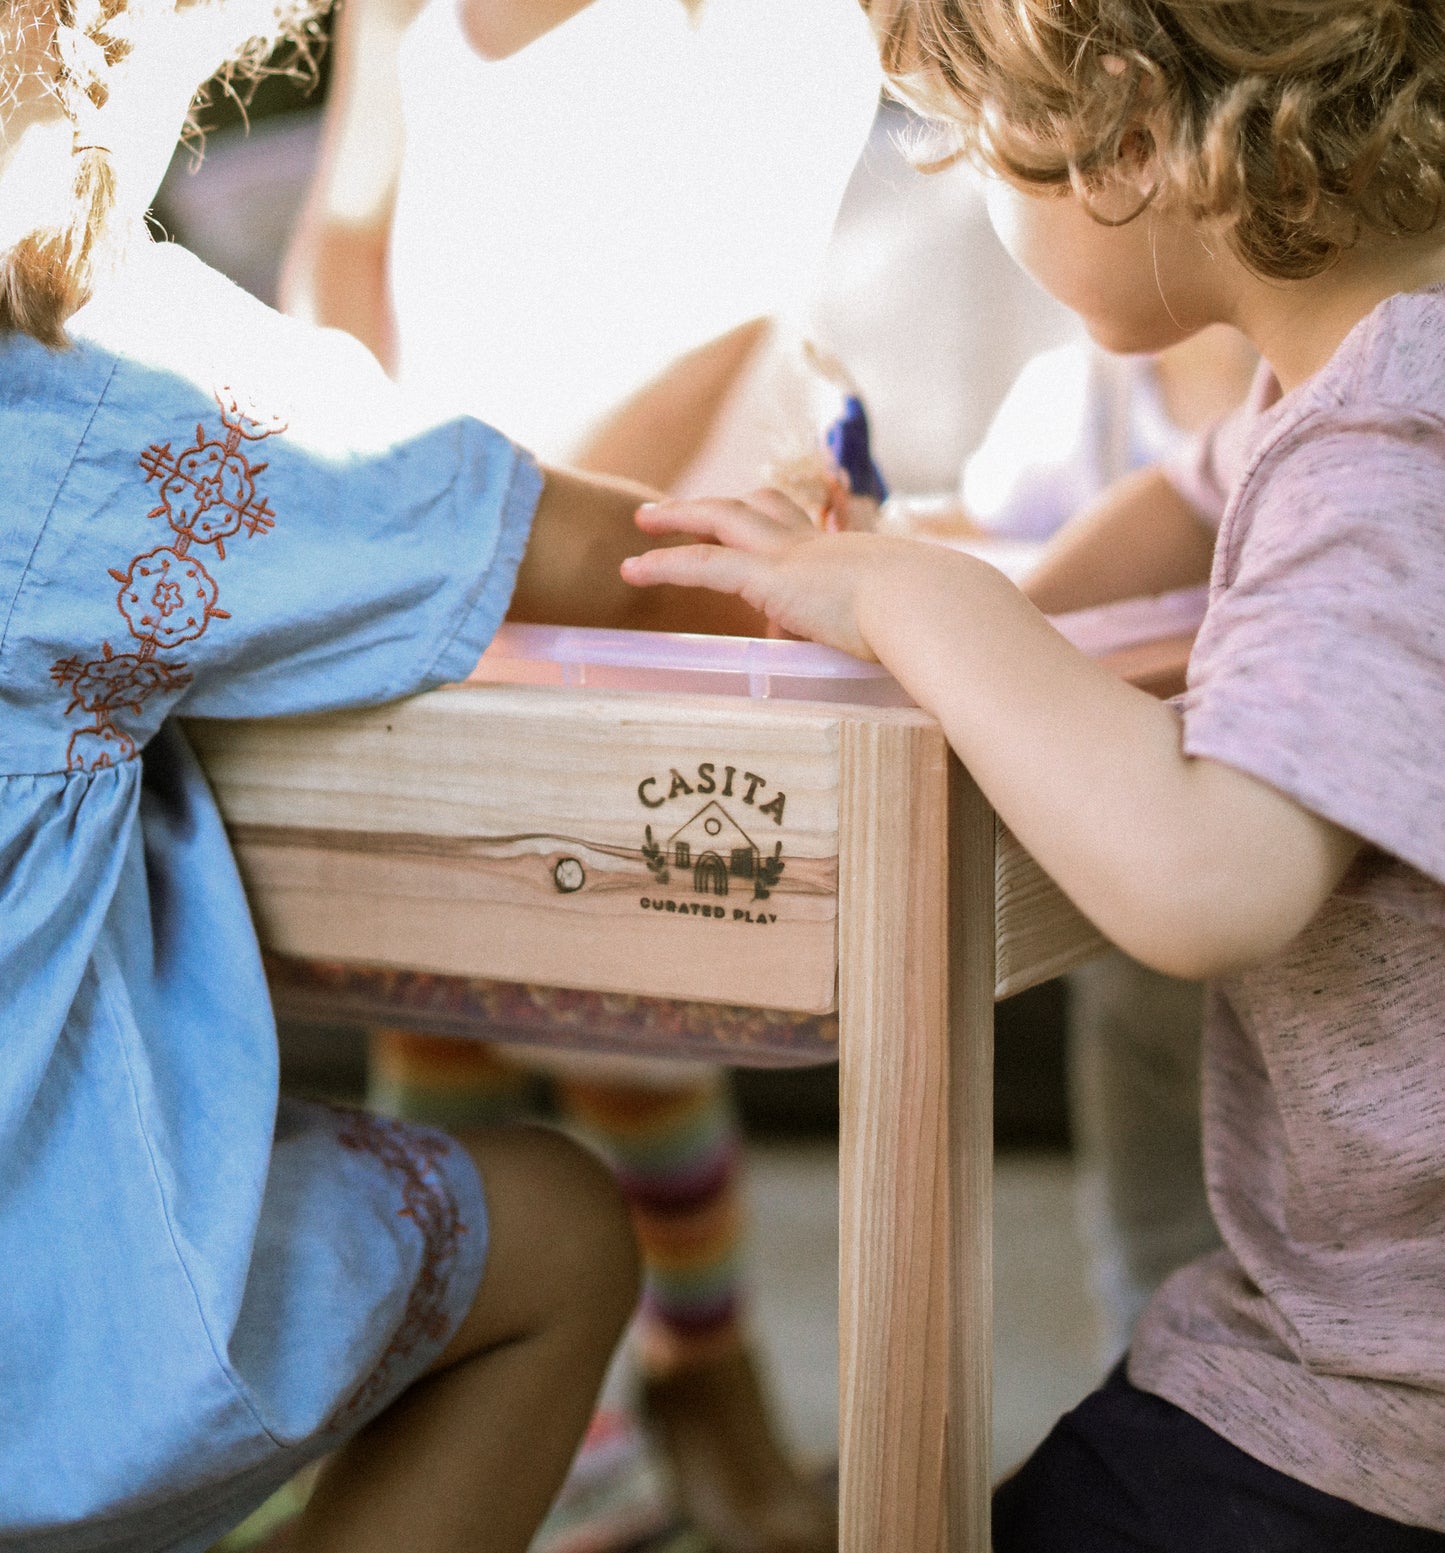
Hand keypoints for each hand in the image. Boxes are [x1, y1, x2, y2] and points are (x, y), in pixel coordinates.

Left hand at [622, 488, 916, 658]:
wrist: (931, 605)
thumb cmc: (934, 625)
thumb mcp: (908, 630)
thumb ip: (888, 643)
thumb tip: (888, 668)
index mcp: (851, 557)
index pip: (807, 533)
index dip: (781, 528)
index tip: (763, 530)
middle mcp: (818, 546)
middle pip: (760, 507)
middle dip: (719, 506)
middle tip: (683, 511)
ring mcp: (793, 555)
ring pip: (724, 519)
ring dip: (681, 517)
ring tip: (645, 522)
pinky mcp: (771, 576)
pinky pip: (704, 564)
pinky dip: (665, 564)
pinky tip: (632, 569)